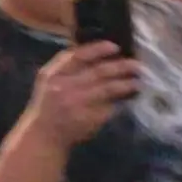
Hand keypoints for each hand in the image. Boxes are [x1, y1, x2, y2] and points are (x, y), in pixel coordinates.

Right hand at [22, 42, 138, 148]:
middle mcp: (64, 87)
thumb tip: (98, 52)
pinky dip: (120, 102)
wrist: (43, 134)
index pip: (77, 56)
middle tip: (137, 65)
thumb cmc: (48, 103)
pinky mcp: (89, 119)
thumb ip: (66, 66)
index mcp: (52, 74)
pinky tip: (129, 99)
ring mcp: (77, 104)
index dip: (97, 49)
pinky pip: (110, 107)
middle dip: (121, 66)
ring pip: (108, 89)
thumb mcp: (48, 80)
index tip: (115, 47)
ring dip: (126, 84)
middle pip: (98, 72)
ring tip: (137, 82)